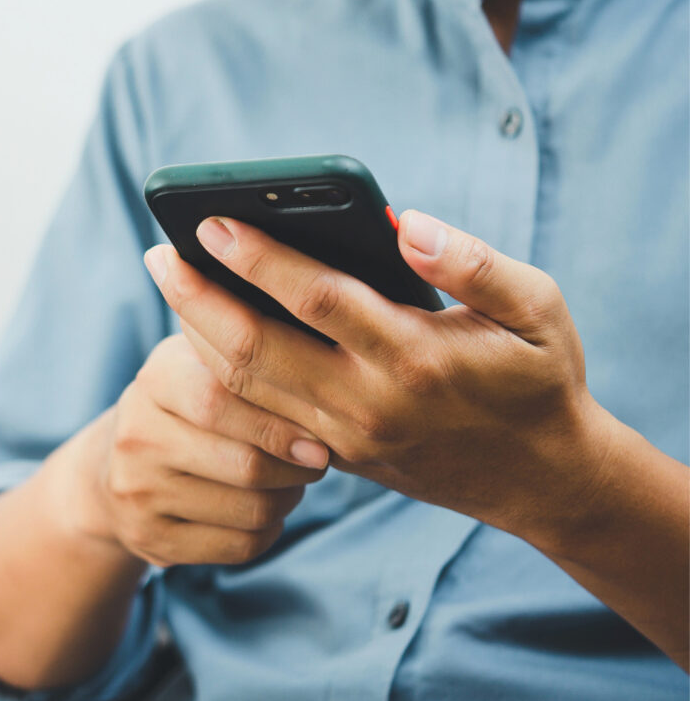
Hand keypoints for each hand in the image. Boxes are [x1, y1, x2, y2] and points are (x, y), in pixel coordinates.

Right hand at [76, 334, 327, 566]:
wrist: (116, 465)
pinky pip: (239, 546)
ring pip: (251, 511)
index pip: (220, 402)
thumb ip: (252, 359)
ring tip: (294, 481)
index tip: (320, 439)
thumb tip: (325, 372)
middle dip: (297, 469)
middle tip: (318, 461)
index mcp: (157, 380)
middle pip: (244, 465)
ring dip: (289, 499)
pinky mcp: (150, 539)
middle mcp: (137, 436)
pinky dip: (269, 530)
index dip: (279, 425)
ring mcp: (138, 492)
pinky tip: (268, 510)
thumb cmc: (186, 403)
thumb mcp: (202, 363)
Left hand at [143, 210, 617, 549]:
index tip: (212, 221)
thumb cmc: (538, 380)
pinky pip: (258, 416)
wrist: (541, 480)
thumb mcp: (537, 310)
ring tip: (171, 284)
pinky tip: (202, 333)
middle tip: (159, 252)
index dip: (259, 257)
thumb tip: (403, 223)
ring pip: (246, 389)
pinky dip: (222, 374)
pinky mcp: (334, 458)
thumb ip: (473, 262)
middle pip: (257, 349)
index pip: (317, 298)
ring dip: (198, 335)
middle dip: (199, 297)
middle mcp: (368, 404)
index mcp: (415, 356)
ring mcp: (344, 440)